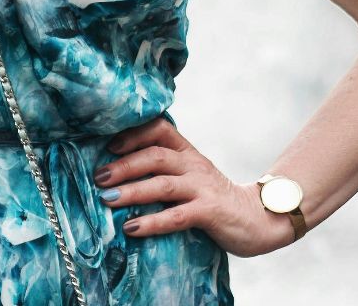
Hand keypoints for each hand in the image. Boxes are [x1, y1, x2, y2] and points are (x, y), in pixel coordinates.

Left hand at [90, 115, 295, 258]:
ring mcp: (203, 187)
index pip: (159, 129)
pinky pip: (176, 215)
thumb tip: (118, 174)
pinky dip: (152, 222)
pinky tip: (131, 228)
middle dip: (123, 165)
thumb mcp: (191, 177)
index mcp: (188, 152)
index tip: (109, 146)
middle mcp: (194, 165)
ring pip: (162, 184)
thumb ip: (164, 171)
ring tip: (107, 200)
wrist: (259, 218)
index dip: (133, 134)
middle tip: (99, 178)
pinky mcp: (210, 211)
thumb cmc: (214, 199)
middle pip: (155, 155)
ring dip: (131, 191)